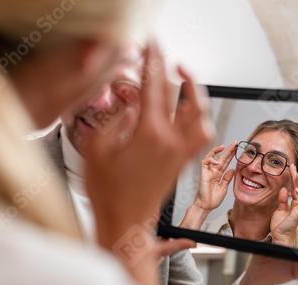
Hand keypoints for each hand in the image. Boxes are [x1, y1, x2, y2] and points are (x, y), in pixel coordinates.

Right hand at [85, 42, 210, 284]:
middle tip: (166, 57)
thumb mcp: (96, 149)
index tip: (152, 48)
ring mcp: (180, 153)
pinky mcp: (181, 163)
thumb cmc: (108, 194)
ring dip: (196, 93)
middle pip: (181, 95)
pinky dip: (200, 117)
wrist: (124, 224)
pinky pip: (201, 135)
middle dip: (174, 69)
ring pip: (201, 115)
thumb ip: (114, 120)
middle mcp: (171, 141)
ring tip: (187, 80)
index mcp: (149, 134)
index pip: (154, 87)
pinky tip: (190, 113)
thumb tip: (128, 105)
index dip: (152, 62)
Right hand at [194, 143, 236, 211]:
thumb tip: (232, 169)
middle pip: (221, 157)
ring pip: (211, 157)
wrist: (206, 206)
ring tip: (224, 147)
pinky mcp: (203, 174)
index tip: (238, 148)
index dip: (231, 154)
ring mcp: (208, 172)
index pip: (226, 162)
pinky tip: (217, 161)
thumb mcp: (224, 187)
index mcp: (219, 174)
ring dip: (217, 151)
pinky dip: (210, 160)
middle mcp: (213, 171)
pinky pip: (204, 163)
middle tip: (235, 142)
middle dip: (228, 150)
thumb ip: (227, 178)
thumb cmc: (213, 199)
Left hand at [270, 164, 297, 246]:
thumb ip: (282, 200)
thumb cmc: (280, 226)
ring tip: (297, 175)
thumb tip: (283, 189)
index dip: (294, 178)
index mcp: (294, 204)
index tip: (291, 168)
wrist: (279, 237)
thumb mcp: (278, 210)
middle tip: (294, 168)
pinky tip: (296, 189)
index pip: (296, 188)